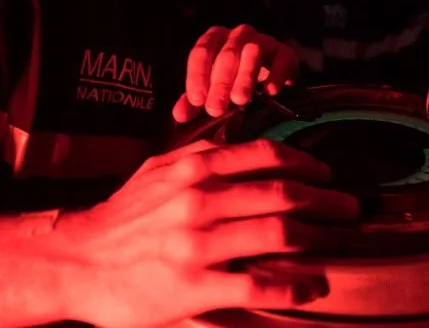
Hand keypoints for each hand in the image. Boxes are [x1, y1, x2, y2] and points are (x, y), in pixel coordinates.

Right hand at [56, 139, 357, 327]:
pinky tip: (313, 286)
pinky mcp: (195, 286)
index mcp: (194, 169)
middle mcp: (200, 201)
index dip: (306, 165)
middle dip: (327, 200)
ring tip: (339, 241)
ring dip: (319, 237)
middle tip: (352, 207)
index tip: (328, 175)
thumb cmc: (123, 215)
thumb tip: (245, 143)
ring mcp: (198, 244)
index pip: (266, 156)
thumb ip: (201, 154)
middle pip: (283, 194)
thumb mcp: (158, 169)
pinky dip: (295, 285)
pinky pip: (259, 284)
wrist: (77, 260)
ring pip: (278, 234)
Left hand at [174, 24, 299, 122]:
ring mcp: (264, 41)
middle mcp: (238, 34)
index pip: (202, 52)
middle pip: (226, 55)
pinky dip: (275, 75)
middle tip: (215, 109)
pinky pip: (281, 60)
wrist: (270, 78)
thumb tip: (179, 115)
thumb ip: (194, 101)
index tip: (196, 100)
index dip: (197, 76)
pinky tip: (270, 92)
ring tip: (240, 100)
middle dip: (220, 83)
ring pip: (252, 53)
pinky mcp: (285, 53)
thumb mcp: (211, 90)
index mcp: (215, 38)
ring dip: (245, 78)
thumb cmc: (233, 82)